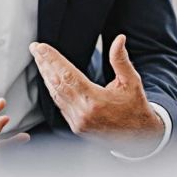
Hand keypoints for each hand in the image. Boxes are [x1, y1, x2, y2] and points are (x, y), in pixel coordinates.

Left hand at [29, 35, 163, 151]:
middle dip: (44, 64)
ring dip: (46, 76)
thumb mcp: (132, 82)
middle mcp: (82, 113)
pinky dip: (53, 90)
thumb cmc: (135, 107)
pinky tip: (50, 79)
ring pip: (55, 95)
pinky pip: (60, 105)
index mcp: (95, 101)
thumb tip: (119, 39)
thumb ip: (121, 60)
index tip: (42, 47)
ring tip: (39, 60)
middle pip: (57, 83)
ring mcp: (77, 122)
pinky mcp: (76, 127)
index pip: (67, 75)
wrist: (140, 137)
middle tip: (35, 48)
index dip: (53, 59)